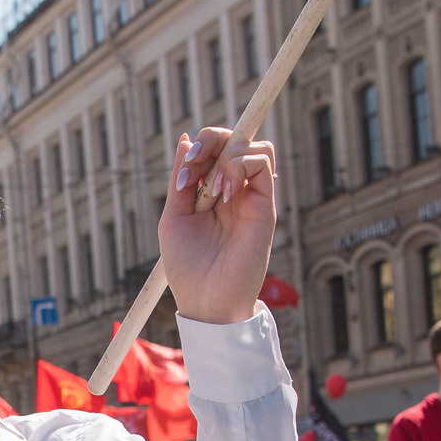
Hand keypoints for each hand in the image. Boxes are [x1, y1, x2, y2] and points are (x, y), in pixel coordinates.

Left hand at [157, 127, 276, 324]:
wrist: (208, 302)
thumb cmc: (188, 267)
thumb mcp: (175, 216)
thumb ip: (181, 179)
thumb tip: (186, 139)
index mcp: (210, 193)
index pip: (214, 149)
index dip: (200, 147)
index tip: (184, 175)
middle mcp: (234, 191)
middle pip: (235, 139)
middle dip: (212, 140)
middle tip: (196, 165)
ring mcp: (251, 197)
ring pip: (254, 146)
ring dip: (228, 155)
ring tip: (214, 191)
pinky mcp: (265, 206)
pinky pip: (263, 162)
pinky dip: (240, 166)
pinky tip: (226, 194)